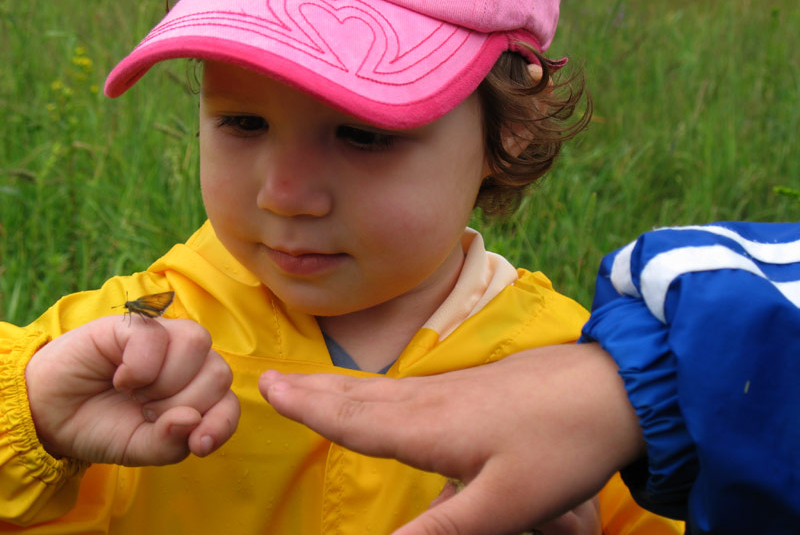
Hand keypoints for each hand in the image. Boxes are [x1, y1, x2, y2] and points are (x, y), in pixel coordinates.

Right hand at [25, 316, 239, 465]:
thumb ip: (170, 442)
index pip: (230, 402)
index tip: (197, 445)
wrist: (50, 414)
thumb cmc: (103, 426)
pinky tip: (121, 377)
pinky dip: (139, 368)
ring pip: (197, 345)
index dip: (221, 424)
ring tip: (137, 393)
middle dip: (182, 404)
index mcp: (196, 389)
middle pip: (219, 373)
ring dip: (165, 382)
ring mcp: (164, 336)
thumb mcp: (139, 449)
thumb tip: (191, 420)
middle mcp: (188, 359)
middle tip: (146, 411)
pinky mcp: (136, 323)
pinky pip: (157, 338)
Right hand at [260, 344, 642, 534]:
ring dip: (340, 388)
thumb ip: (443, 529)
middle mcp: (431, 401)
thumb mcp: (505, 501)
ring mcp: (454, 389)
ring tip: (312, 385)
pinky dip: (377, 390)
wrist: (611, 389)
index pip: (353, 421)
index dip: (309, 409)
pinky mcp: (474, 386)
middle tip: (272, 380)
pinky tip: (384, 394)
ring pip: (382, 390)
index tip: (268, 388)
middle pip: (359, 399)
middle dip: (313, 392)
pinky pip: (408, 388)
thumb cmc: (559, 445)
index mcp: (428, 427)